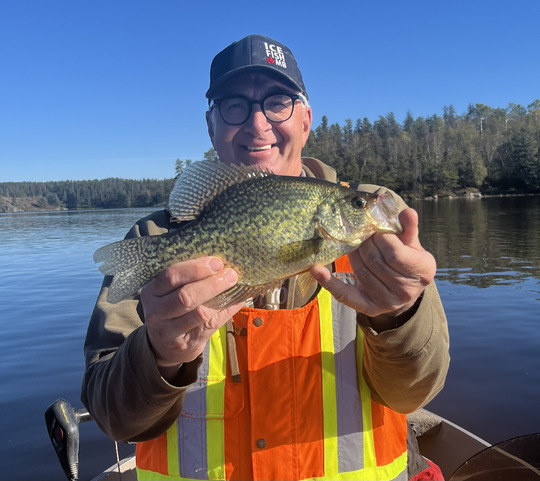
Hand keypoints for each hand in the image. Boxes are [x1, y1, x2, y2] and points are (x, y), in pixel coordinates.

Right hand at [140, 257, 241, 378]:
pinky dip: (227, 311)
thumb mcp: (169, 292)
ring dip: (221, 298)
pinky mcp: (184, 344)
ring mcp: (168, 331)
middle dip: (211, 283)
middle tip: (230, 274)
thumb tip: (220, 260)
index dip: (195, 268)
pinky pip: (211, 326)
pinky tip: (237, 301)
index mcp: (151, 291)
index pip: (171, 276)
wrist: (164, 345)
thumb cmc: (171, 308)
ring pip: (199, 313)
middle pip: (185, 296)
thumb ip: (187, 278)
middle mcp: (156, 312)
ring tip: (234, 285)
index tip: (217, 262)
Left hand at [310, 208, 435, 328]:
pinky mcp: (369, 308)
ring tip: (351, 243)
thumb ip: (408, 228)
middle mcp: (406, 291)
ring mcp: (387, 302)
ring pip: (361, 272)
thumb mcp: (412, 243)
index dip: (382, 238)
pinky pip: (346, 295)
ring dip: (352, 254)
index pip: (395, 253)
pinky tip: (317, 269)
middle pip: (375, 262)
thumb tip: (407, 212)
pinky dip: (329, 282)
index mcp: (422, 272)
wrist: (406, 287)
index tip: (374, 228)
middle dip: (364, 243)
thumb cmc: (408, 258)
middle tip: (359, 232)